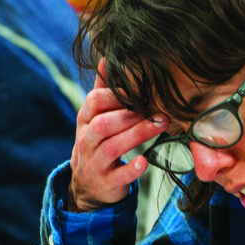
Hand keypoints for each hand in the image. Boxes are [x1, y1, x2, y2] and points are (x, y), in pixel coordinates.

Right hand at [67, 58, 167, 210]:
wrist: (88, 185)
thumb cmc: (97, 143)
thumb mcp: (95, 118)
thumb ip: (102, 90)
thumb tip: (106, 58)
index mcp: (85, 121)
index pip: (94, 102)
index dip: (115, 95)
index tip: (139, 90)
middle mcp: (86, 141)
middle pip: (103, 124)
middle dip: (130, 115)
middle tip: (157, 109)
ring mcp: (95, 163)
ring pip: (111, 148)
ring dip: (136, 136)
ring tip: (160, 125)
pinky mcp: (106, 183)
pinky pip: (118, 176)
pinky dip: (131, 169)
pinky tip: (145, 161)